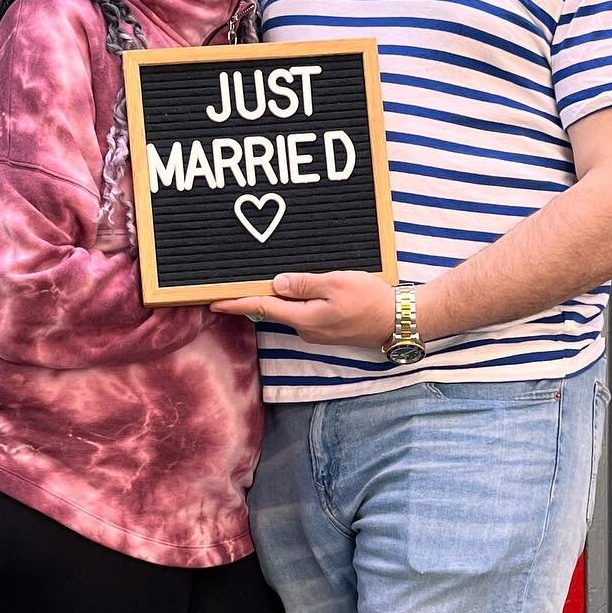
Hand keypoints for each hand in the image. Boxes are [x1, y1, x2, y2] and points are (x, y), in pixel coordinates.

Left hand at [212, 272, 396, 349]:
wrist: (399, 321)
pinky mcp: (328, 331)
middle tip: (236, 282)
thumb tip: (276, 284)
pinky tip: (304, 289)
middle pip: (274, 310)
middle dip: (256, 297)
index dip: (236, 303)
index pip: (262, 308)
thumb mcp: (335, 283)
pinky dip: (300, 301)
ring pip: (291, 311)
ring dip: (282, 297)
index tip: (212, 302)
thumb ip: (303, 284)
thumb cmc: (370, 300)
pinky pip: (306, 313)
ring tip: (273, 280)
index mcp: (304, 318)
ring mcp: (317, 333)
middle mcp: (306, 330)